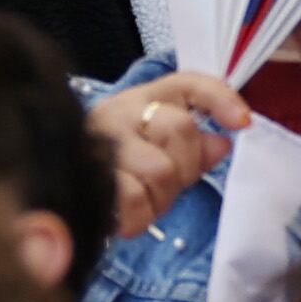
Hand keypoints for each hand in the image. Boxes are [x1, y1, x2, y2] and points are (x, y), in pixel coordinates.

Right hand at [93, 72, 253, 243]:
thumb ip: (193, 146)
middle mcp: (118, 112)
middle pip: (180, 128)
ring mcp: (100, 142)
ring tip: (143, 201)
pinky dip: (139, 217)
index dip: (219, 98)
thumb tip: (223, 143)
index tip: (241, 122)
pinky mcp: (88, 176)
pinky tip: (127, 216)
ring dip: (160, 198)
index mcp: (141, 99)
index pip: (188, 84)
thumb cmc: (117, 171)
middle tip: (166, 187)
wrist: (59, 186)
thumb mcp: (157, 152)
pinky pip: (133, 199)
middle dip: (185, 168)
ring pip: (160, 169)